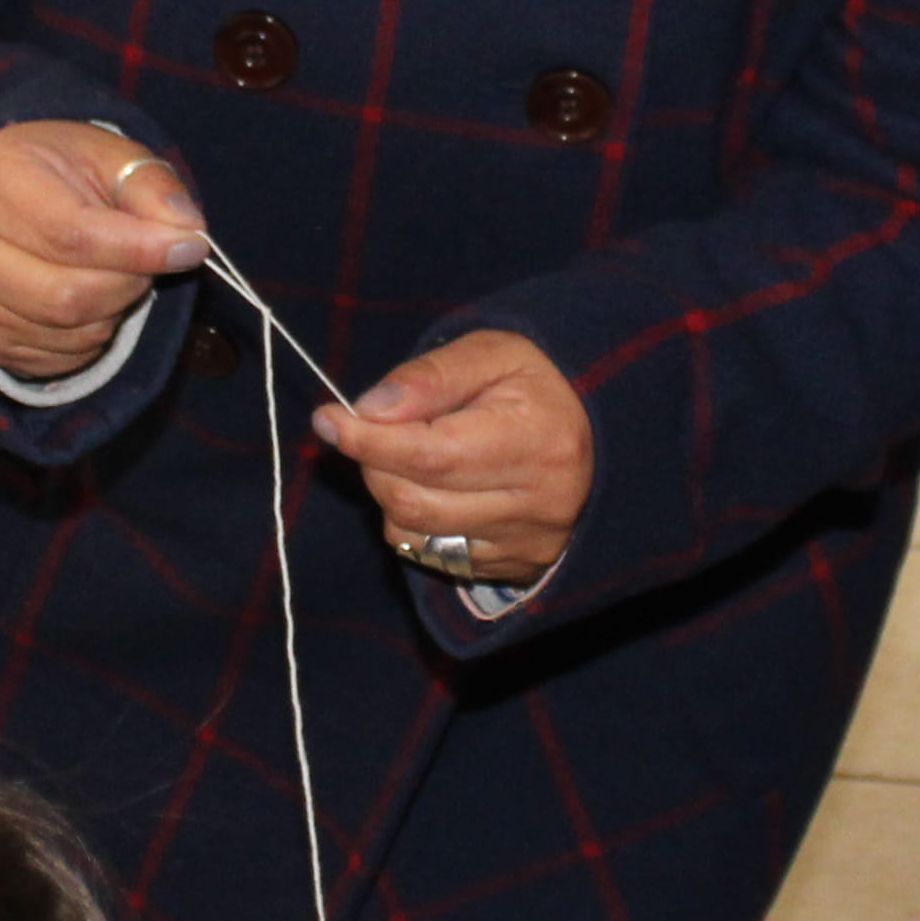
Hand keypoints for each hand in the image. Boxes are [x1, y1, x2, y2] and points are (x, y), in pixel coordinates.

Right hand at [0, 121, 206, 382]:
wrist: (5, 194)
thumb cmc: (62, 171)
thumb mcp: (110, 156)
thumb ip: (152, 187)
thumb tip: (188, 232)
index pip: (70, 234)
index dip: (137, 249)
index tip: (189, 248)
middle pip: (66, 295)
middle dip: (128, 284)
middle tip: (149, 264)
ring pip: (63, 331)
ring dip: (112, 312)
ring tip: (116, 277)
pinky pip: (52, 358)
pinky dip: (89, 340)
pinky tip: (92, 304)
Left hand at [320, 329, 589, 586]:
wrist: (590, 428)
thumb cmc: (531, 383)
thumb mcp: (489, 353)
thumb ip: (429, 377)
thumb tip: (367, 410)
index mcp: (537, 442)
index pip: (431, 455)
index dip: (369, 441)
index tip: (329, 419)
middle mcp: (539, 504)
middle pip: (414, 500)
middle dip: (374, 463)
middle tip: (372, 431)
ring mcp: (528, 544)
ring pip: (415, 535)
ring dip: (389, 495)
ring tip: (410, 457)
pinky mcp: (516, 567)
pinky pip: (433, 557)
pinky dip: (414, 523)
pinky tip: (436, 489)